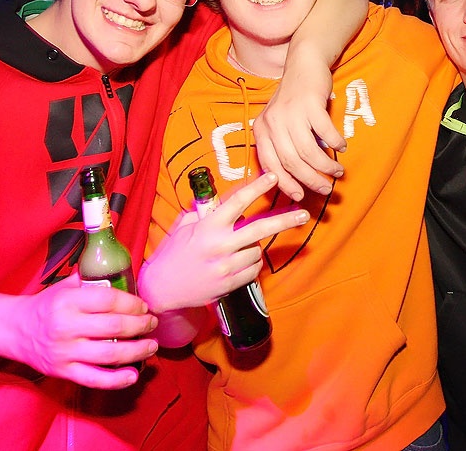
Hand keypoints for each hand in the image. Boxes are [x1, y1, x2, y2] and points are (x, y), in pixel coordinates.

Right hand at [9, 272, 158, 389]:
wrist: (16, 330)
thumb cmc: (48, 305)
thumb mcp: (65, 287)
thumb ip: (90, 280)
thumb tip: (121, 270)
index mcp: (68, 301)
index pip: (108, 300)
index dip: (132, 303)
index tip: (144, 306)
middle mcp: (66, 326)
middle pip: (114, 328)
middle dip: (141, 325)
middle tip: (152, 323)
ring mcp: (65, 352)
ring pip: (110, 354)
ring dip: (137, 351)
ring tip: (152, 346)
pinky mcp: (63, 372)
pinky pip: (95, 379)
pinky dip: (117, 380)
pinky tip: (134, 374)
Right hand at [140, 172, 308, 311]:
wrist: (162, 288)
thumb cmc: (173, 253)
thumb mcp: (184, 226)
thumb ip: (204, 213)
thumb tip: (221, 200)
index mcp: (208, 227)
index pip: (238, 202)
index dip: (258, 187)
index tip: (274, 177)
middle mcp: (220, 245)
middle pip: (260, 228)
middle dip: (285, 220)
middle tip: (303, 214)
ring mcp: (226, 266)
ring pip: (258, 250)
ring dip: (254, 246)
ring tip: (237, 248)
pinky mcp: (230, 283)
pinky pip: (253, 268)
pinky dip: (250, 263)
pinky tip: (236, 262)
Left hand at [253, 52, 344, 200]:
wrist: (304, 64)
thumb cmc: (293, 100)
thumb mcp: (278, 122)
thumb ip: (281, 146)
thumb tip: (295, 179)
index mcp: (261, 130)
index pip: (270, 165)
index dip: (285, 183)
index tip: (299, 196)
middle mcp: (272, 122)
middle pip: (291, 162)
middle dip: (310, 180)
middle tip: (325, 188)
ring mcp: (291, 113)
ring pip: (308, 151)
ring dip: (325, 165)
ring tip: (337, 171)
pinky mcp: (310, 104)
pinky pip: (325, 132)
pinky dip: (335, 143)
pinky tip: (341, 147)